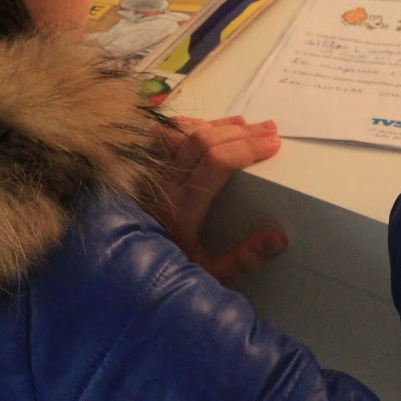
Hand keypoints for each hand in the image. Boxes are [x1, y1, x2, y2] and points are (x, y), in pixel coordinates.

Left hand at [153, 116, 286, 283]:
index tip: (274, 144)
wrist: (122, 275)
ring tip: (246, 125)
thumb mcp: (208, 274)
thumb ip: (242, 259)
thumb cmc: (167, 272)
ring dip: (216, 125)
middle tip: (270, 130)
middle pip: (203, 141)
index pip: (216, 162)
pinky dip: (187, 125)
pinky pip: (161, 135)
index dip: (246, 148)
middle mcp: (163, 184)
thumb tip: (278, 238)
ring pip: (181, 132)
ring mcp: (148, 173)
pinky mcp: (139, 169)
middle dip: (241, 133)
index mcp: (182, 209)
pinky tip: (208, 126)